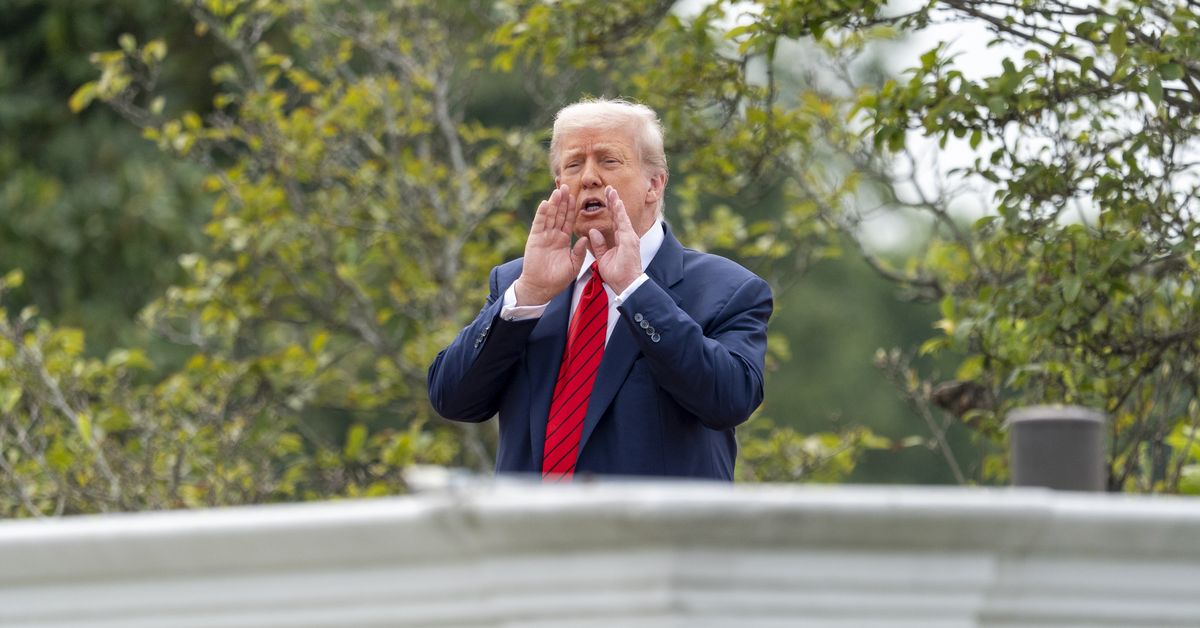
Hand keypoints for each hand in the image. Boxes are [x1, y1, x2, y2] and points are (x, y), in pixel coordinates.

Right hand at [514, 184, 588, 304]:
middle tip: (566, 186)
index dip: (572, 209)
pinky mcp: (535, 239)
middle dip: (563, 201)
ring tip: (558, 190)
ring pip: (550, 216)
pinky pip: (539, 223)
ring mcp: (543, 236)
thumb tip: (586, 238)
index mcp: (563, 240)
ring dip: (554, 203)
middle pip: (559, 214)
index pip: (568, 221)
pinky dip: (542, 213)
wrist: (541, 288)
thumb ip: (579, 251)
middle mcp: (553, 235)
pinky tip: (546, 203)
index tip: (576, 196)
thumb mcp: (574, 265)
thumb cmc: (557, 279)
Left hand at [587, 186, 641, 293]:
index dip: (609, 209)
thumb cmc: (617, 275)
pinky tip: (616, 202)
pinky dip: (619, 212)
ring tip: (611, 190)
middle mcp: (627, 236)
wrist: (627, 286)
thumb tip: (592, 232)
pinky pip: (623, 223)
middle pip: (618, 215)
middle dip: (613, 201)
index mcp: (621, 240)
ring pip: (621, 216)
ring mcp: (629, 237)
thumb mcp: (603, 258)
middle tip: (608, 189)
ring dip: (616, 202)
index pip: (614, 221)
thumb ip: (598, 244)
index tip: (605, 198)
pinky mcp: (630, 240)